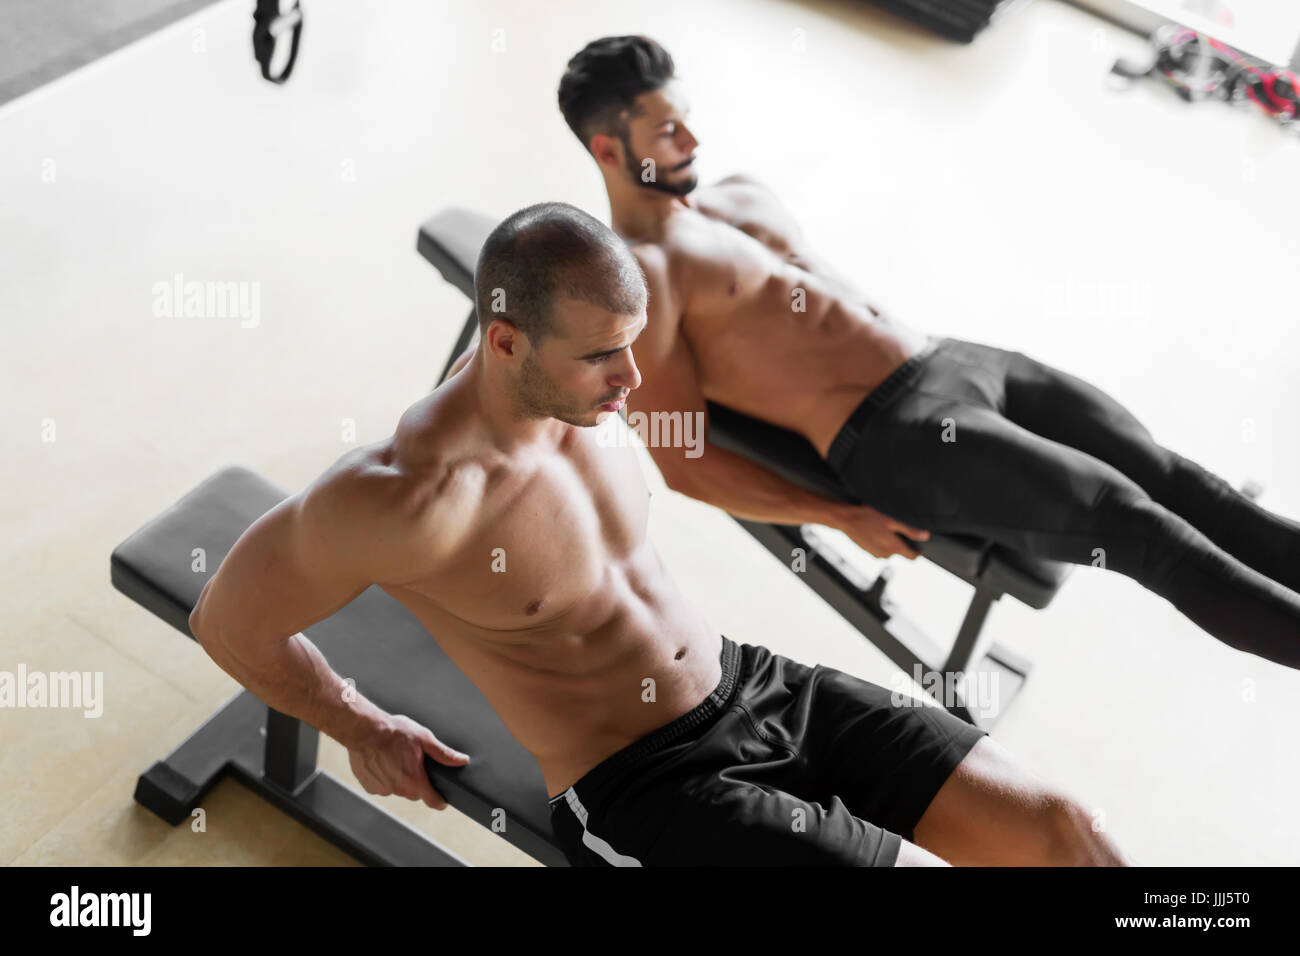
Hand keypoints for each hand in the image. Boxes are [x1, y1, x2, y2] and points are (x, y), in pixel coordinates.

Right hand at [347, 713, 468, 810]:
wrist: (364, 730)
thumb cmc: (395, 732)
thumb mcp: (424, 739)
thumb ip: (443, 754)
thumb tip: (462, 760)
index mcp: (414, 780)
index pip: (432, 800)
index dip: (440, 801)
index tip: (443, 801)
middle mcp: (398, 789)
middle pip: (414, 793)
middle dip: (417, 782)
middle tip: (413, 763)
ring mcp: (382, 789)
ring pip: (397, 789)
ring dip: (399, 779)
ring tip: (396, 759)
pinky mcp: (369, 787)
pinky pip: (382, 786)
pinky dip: (384, 778)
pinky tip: (383, 762)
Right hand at [837, 504, 929, 559]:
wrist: (845, 519)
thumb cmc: (867, 517)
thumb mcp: (891, 520)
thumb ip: (909, 530)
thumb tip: (925, 536)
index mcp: (893, 547)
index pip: (912, 557)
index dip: (917, 550)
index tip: (918, 542)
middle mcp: (885, 554)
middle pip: (900, 552)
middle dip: (900, 542)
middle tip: (894, 526)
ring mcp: (875, 554)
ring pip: (889, 550)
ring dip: (889, 541)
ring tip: (882, 526)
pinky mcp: (868, 551)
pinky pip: (879, 548)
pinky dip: (879, 541)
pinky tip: (874, 530)